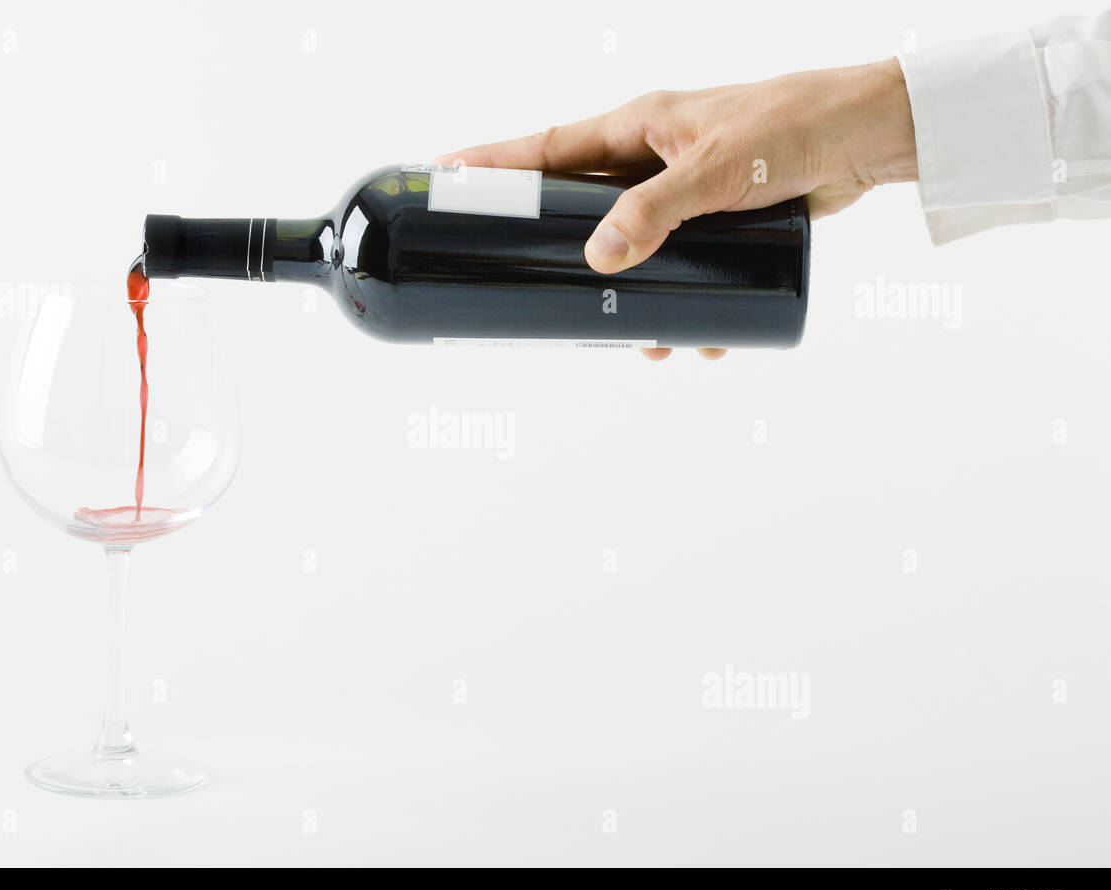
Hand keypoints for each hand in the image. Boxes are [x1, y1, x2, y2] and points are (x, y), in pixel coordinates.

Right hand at [439, 58, 916, 359]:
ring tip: (640, 340)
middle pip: (583, 209)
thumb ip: (656, 212)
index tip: (443, 178)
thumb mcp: (716, 171)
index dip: (493, 165)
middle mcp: (653, 156)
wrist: (871, 135)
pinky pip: (681, 264)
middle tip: (538, 289)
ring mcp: (684, 189)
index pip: (548, 148)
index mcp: (639, 126)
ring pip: (634, 247)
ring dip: (631, 296)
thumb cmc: (794, 127)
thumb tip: (599, 259)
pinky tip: (699, 336)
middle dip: (564, 254)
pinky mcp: (718, 219)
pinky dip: (685, 302)